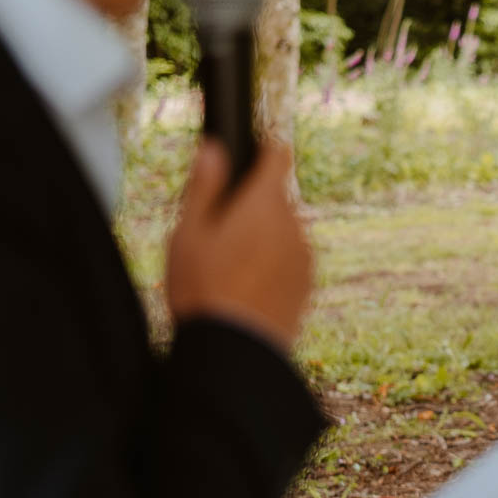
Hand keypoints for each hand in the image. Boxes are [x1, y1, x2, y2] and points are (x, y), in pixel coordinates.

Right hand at [166, 141, 311, 350]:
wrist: (236, 350)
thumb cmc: (204, 289)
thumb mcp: (188, 233)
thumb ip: (205, 186)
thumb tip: (215, 147)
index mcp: (263, 203)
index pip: (278, 155)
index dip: (266, 148)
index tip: (255, 150)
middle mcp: (293, 223)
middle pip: (276, 197)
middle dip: (252, 205)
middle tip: (219, 232)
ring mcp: (305, 253)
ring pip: (283, 229)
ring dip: (264, 236)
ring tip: (229, 268)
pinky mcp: (309, 281)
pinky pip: (291, 258)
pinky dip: (274, 263)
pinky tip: (247, 285)